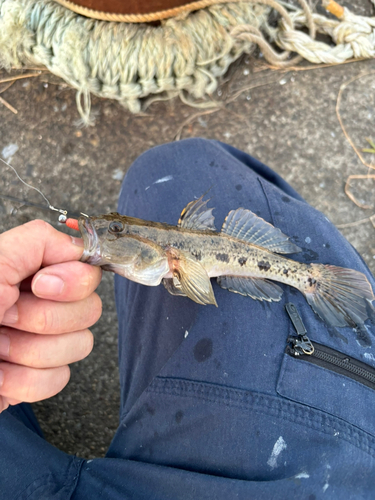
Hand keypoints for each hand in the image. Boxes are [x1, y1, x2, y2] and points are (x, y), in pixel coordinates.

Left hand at [0, 220, 101, 412]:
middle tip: (4, 317)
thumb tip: (78, 246)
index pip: (86, 268)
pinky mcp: (34, 376)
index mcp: (27, 271)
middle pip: (90, 309)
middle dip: (43, 319)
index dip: (71, 281)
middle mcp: (37, 303)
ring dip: (31, 352)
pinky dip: (25, 380)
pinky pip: (60, 378)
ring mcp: (38, 341)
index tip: (37, 287)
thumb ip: (37, 242)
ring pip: (80, 345)